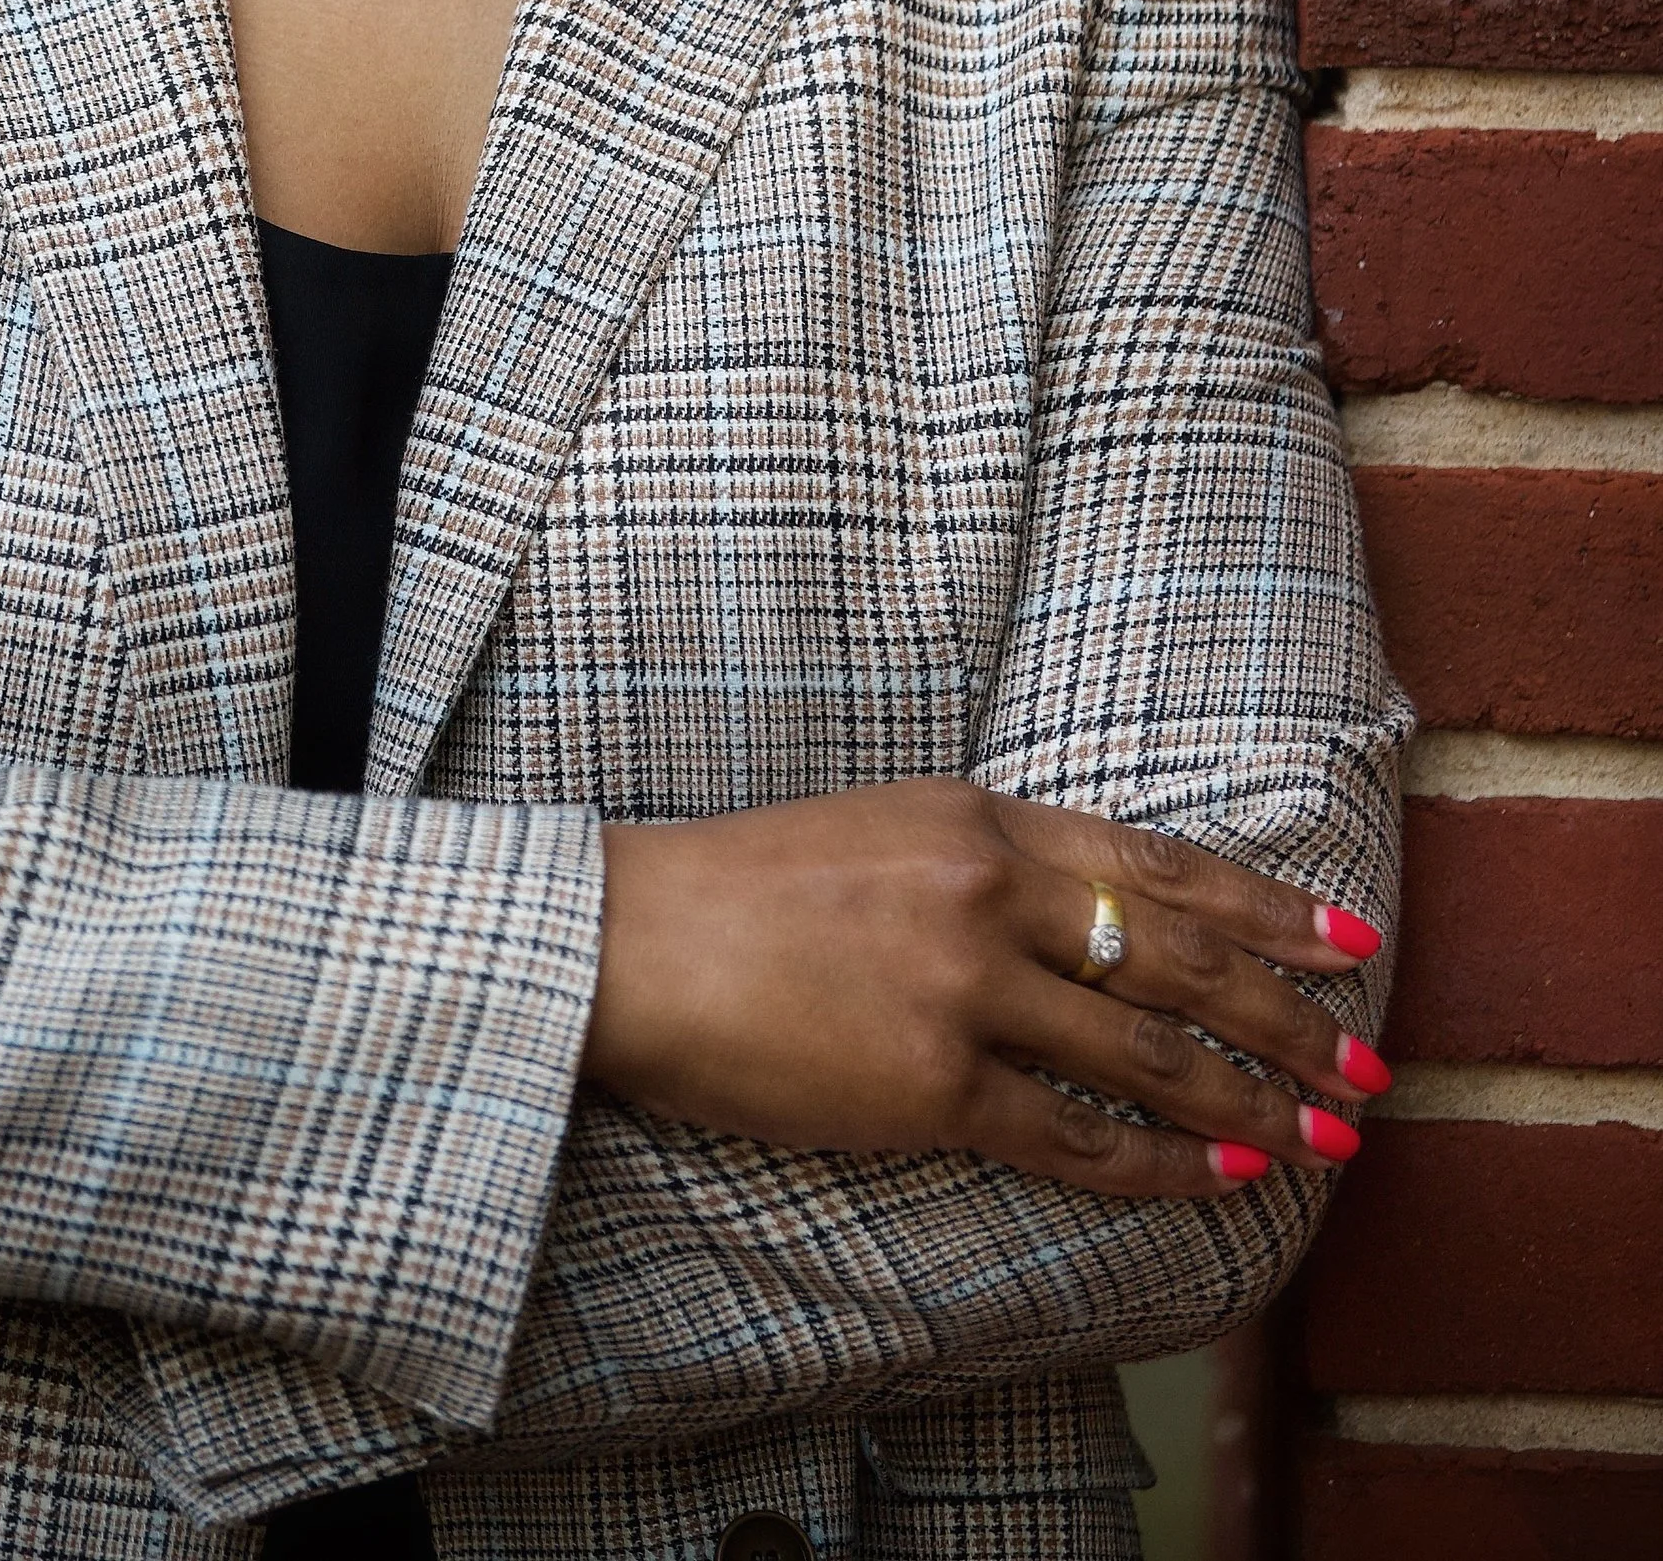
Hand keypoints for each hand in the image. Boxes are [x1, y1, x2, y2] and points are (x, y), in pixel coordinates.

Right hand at [583, 780, 1384, 1196]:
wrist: (630, 940)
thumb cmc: (741, 887)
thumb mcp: (879, 829)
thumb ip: (983, 860)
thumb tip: (1083, 911)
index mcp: (975, 818)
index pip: (1154, 864)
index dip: (1262, 906)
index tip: (1347, 940)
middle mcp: (986, 893)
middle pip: (1177, 959)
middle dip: (1290, 1016)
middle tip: (1370, 1064)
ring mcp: (962, 990)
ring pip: (1144, 1052)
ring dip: (1247, 1101)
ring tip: (1319, 1137)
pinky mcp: (928, 1085)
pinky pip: (1071, 1136)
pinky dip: (1154, 1164)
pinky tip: (1211, 1181)